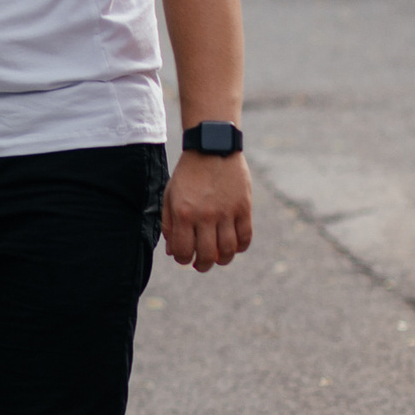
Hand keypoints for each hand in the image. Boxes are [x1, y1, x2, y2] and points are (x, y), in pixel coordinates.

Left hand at [161, 151, 251, 270]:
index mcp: (183, 213)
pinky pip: (245, 237)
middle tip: (201, 265)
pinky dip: (240, 247)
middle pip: (207, 255)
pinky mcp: (244, 208)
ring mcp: (227, 213)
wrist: (212, 149)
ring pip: (228, 250)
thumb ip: (169, 224)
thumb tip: (172, 252)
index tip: (185, 259)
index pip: (184, 251)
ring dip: (223, 260)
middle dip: (203, 265)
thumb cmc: (187, 174)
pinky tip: (234, 246)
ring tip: (218, 258)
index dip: (183, 260)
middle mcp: (205, 216)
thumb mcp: (169, 196)